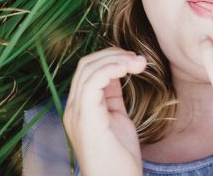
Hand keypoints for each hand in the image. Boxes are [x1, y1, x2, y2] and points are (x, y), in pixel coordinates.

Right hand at [62, 47, 146, 175]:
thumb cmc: (119, 158)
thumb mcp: (118, 119)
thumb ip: (113, 97)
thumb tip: (118, 72)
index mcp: (80, 108)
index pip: (88, 70)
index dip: (110, 58)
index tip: (135, 60)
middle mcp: (73, 109)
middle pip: (86, 65)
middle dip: (113, 54)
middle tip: (138, 60)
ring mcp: (77, 114)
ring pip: (88, 69)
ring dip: (116, 59)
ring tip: (138, 63)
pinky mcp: (86, 119)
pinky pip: (91, 83)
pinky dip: (110, 69)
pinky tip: (127, 68)